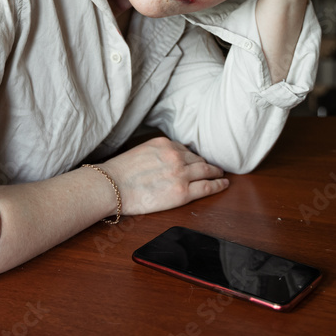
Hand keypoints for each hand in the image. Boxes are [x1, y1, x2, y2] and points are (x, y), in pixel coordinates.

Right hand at [102, 137, 227, 215]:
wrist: (111, 186)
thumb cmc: (119, 172)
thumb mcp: (140, 151)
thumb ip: (156, 153)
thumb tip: (163, 161)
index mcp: (164, 144)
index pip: (185, 149)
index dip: (193, 156)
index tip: (197, 160)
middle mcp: (175, 155)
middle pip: (198, 159)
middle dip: (206, 164)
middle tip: (214, 168)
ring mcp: (181, 173)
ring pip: (206, 171)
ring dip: (215, 172)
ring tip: (220, 175)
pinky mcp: (182, 192)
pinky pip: (207, 187)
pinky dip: (218, 184)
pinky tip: (223, 183)